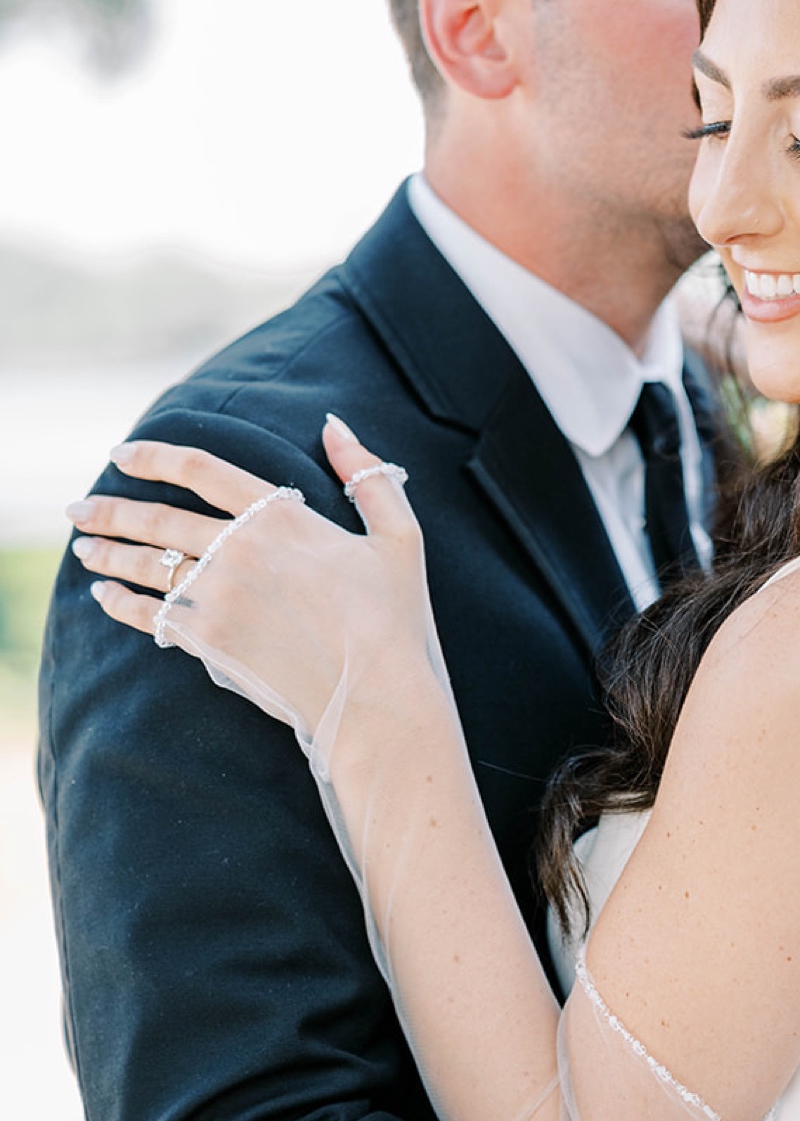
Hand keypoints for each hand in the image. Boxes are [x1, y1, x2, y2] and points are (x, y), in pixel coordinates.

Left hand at [71, 419, 436, 739]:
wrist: (377, 696)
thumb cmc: (394, 619)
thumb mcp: (399, 535)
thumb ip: (367, 473)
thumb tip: (333, 424)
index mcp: (281, 516)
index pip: (200, 469)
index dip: (154, 455)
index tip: (121, 454)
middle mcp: (240, 550)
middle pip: (157, 516)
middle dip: (109, 509)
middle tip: (79, 508)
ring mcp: (219, 596)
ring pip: (146, 564)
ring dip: (106, 553)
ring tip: (83, 549)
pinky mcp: (209, 641)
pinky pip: (148, 613)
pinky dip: (119, 603)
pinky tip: (104, 598)